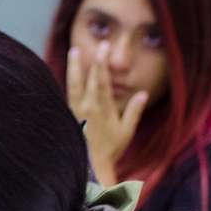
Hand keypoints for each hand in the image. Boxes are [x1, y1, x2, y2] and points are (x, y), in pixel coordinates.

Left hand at [66, 42, 146, 170]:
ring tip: (74, 51)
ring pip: (72, 84)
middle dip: (91, 60)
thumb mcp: (125, 131)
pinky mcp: (68, 115)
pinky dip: (69, 81)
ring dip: (74, 67)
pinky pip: (68, 94)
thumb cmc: (110, 149)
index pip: (102, 81)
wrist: (89, 166)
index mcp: (101, 108)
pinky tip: (69, 71)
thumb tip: (143, 94)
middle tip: (96, 44)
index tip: (104, 48)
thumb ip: (133, 112)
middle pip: (87, 79)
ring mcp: (75, 110)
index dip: (102, 63)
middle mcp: (86, 107)